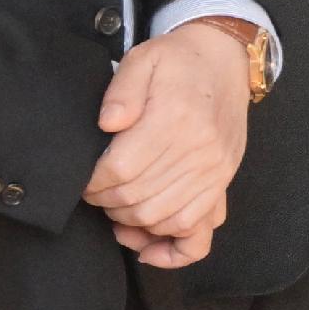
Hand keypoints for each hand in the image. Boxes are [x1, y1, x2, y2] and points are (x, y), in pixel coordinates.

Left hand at [85, 18, 250, 252]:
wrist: (226, 60)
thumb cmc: (179, 61)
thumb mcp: (143, 59)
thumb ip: (121, 90)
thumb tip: (108, 124)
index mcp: (175, 119)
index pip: (121, 170)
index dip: (93, 182)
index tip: (82, 179)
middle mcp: (199, 150)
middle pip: (138, 200)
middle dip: (105, 203)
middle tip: (94, 191)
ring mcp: (215, 172)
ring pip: (163, 219)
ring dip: (131, 222)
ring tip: (115, 209)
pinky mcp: (223, 183)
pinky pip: (199, 232)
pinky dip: (172, 249)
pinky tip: (149, 247)